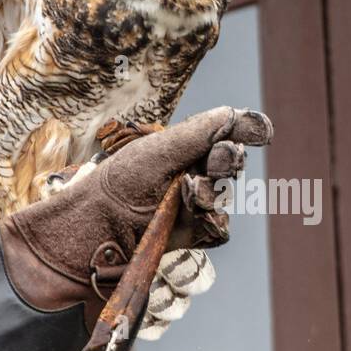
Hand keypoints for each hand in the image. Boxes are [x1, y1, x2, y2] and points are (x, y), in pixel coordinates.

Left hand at [0, 107, 273, 336]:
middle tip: (220, 157)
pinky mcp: (190, 237)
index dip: (240, 129)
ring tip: (192, 189)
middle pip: (228, 163)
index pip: (219, 134)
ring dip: (215, 191)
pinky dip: (214, 221)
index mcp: (176, 148)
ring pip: (225, 196)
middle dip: (227, 158)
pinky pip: (219, 230)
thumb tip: (234, 113)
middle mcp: (186, 174)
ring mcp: (190, 207)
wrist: (92, 235)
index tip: (258, 130)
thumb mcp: (157, 152)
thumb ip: (197, 134)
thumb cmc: (116, 185)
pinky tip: (202, 216)